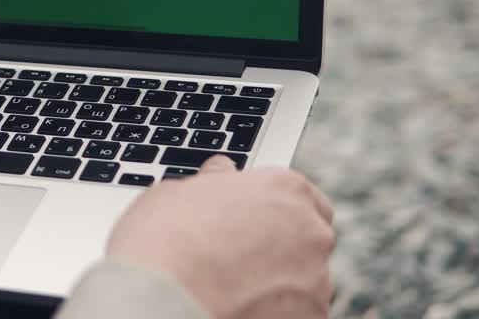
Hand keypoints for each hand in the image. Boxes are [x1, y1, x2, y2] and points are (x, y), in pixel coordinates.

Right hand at [106, 157, 334, 318]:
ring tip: (232, 290)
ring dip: (277, 284)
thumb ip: (213, 182)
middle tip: (238, 257)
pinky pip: (296, 313)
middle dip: (280, 247)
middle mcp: (311, 232)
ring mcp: (316, 281)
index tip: (254, 220)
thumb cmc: (165, 243)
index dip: (276, 210)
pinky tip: (239, 309)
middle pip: (306, 239)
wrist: (162, 303)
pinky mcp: (311, 318)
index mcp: (285, 189)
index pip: (302, 197)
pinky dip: (274, 312)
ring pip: (303, 281)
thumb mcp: (177, 193)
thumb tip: (219, 174)